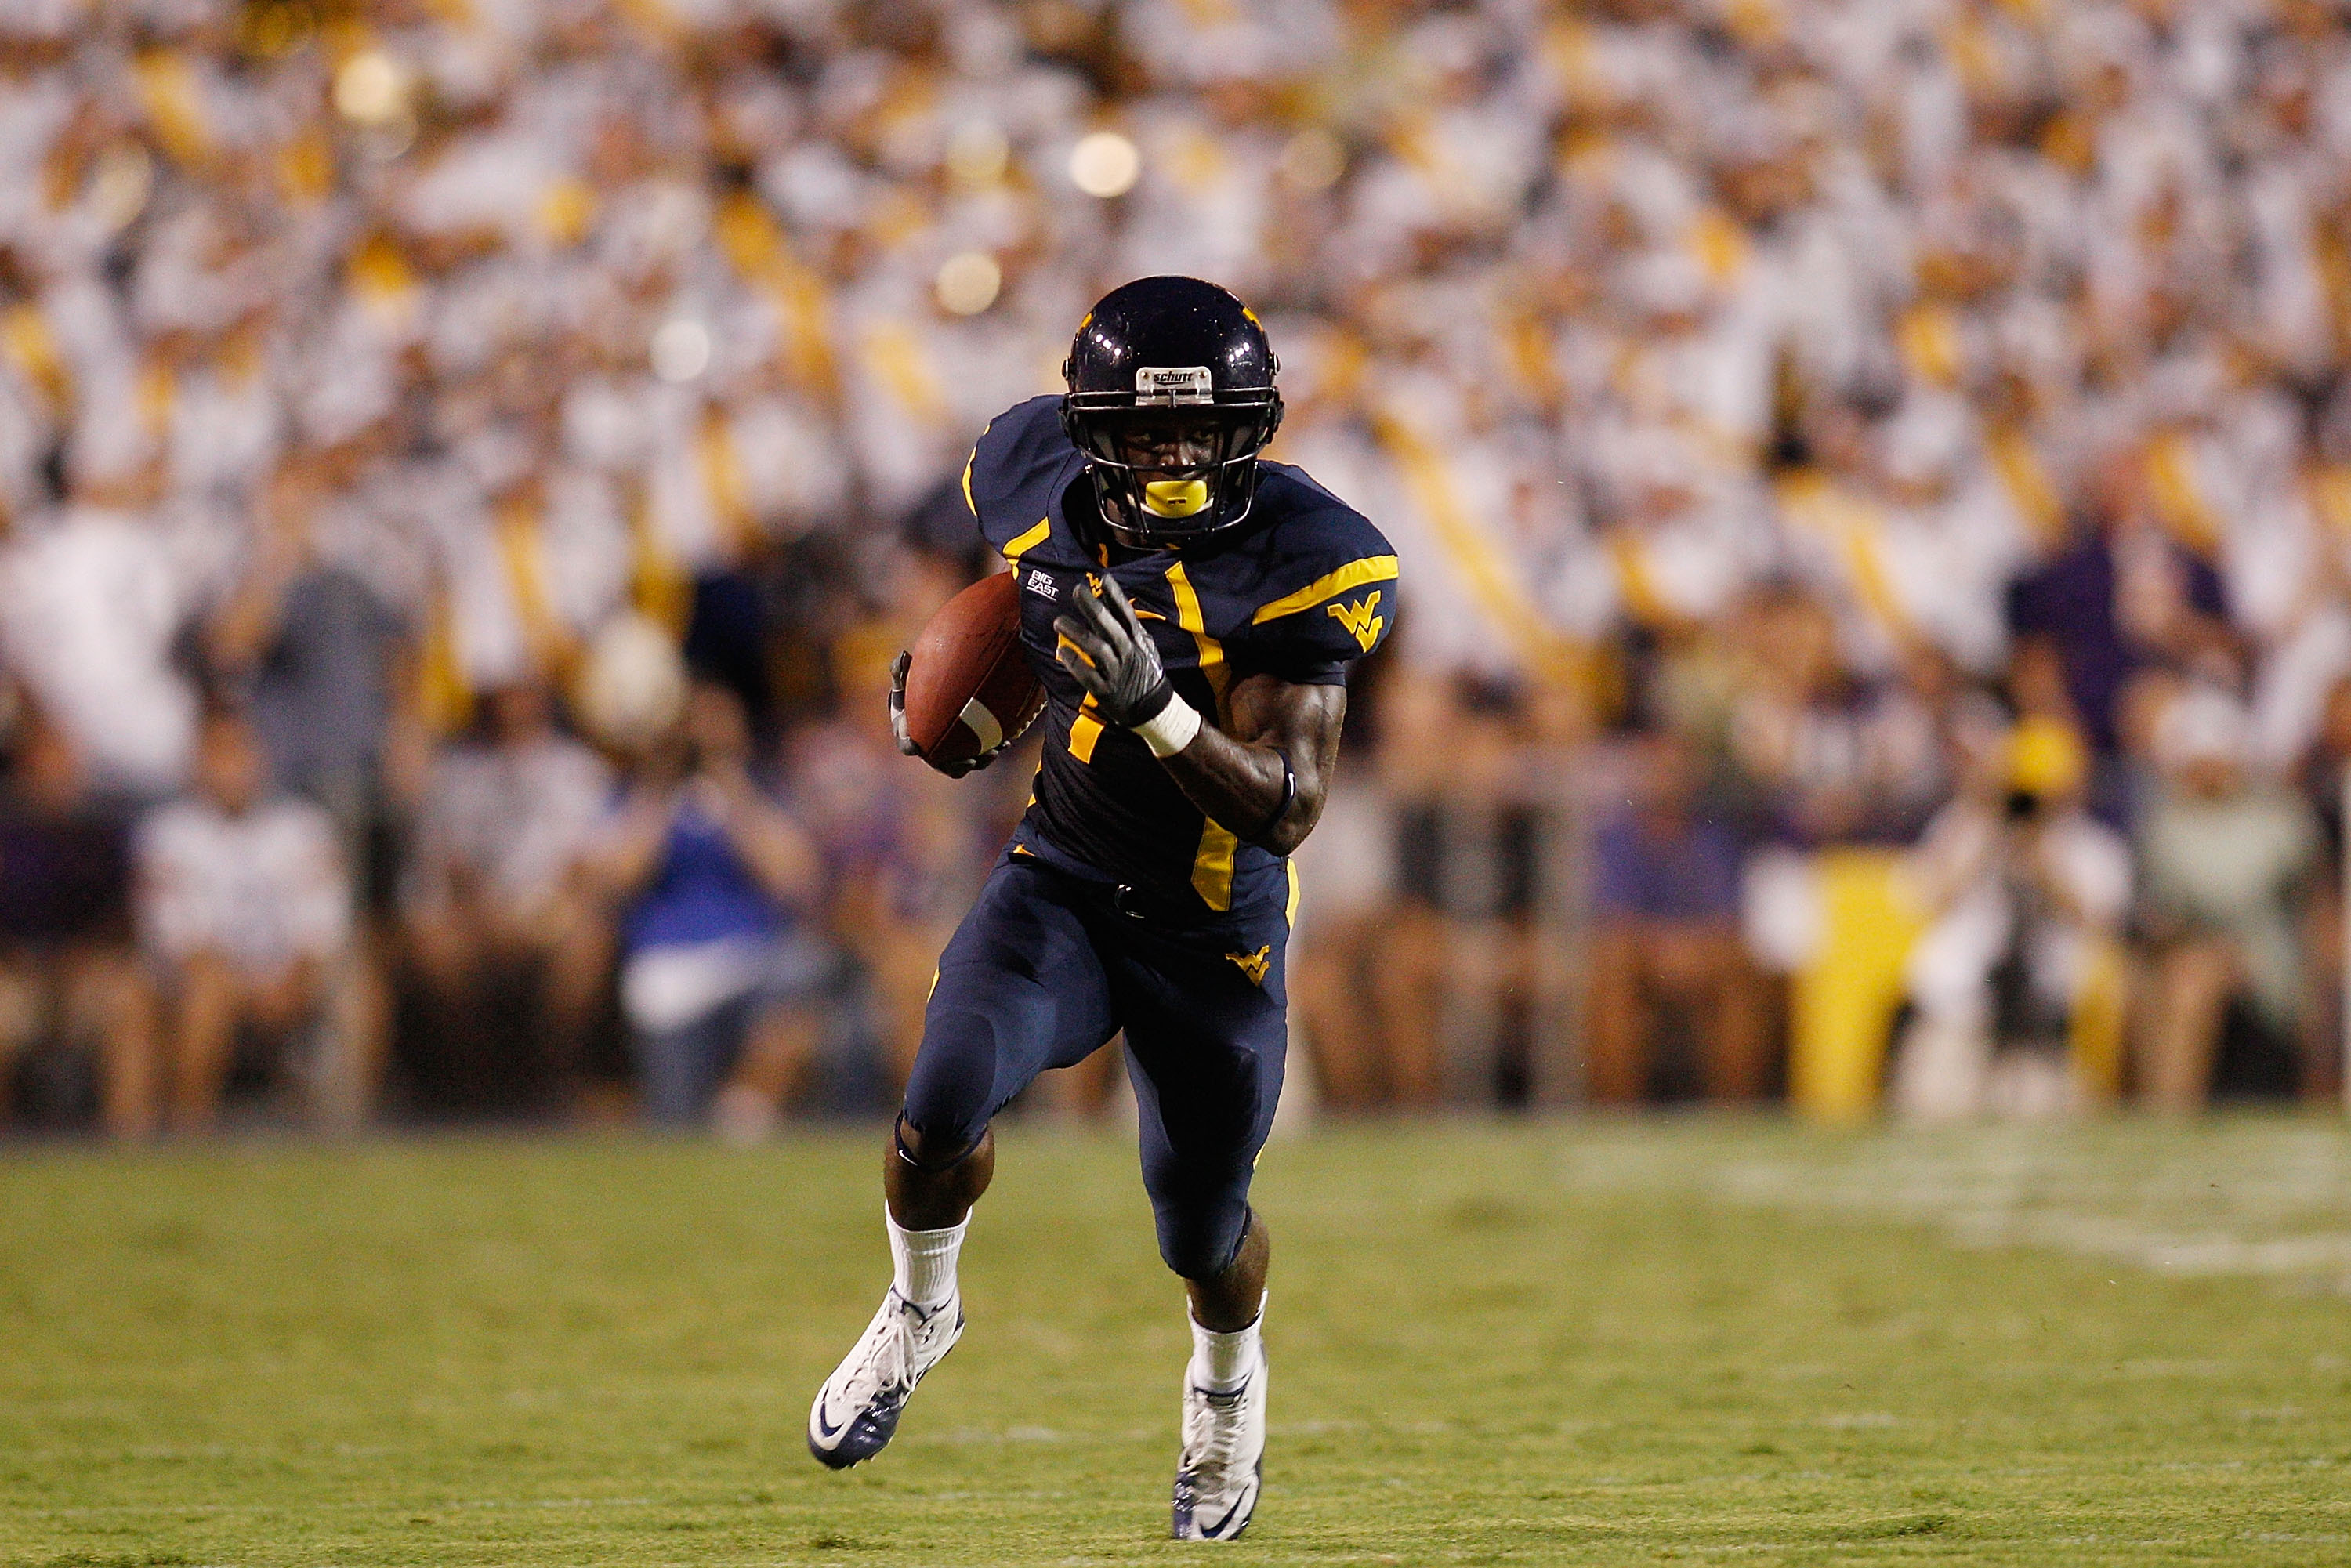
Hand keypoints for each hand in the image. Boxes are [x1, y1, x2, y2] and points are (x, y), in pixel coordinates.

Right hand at [890, 649, 998, 778]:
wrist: (928, 706)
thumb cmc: (913, 694)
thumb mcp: (905, 682)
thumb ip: (901, 671)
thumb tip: (902, 655)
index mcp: (909, 738)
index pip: (907, 745)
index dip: (910, 746)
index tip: (915, 744)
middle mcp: (929, 752)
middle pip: (941, 764)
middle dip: (955, 765)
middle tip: (968, 760)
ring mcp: (947, 756)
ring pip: (964, 765)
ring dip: (979, 762)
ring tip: (993, 752)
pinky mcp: (964, 752)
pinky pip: (979, 755)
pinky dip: (992, 750)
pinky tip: (1006, 742)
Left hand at [1054, 575, 1172, 728]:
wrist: (1154, 709)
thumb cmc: (1146, 672)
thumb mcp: (1144, 646)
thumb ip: (1129, 625)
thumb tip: (1111, 599)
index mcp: (1137, 641)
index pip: (1127, 615)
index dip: (1116, 596)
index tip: (1104, 578)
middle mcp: (1127, 653)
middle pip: (1110, 627)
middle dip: (1093, 608)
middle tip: (1077, 591)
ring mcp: (1116, 672)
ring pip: (1097, 649)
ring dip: (1077, 633)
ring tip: (1058, 621)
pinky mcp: (1106, 690)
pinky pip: (1088, 675)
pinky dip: (1074, 663)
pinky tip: (1060, 651)